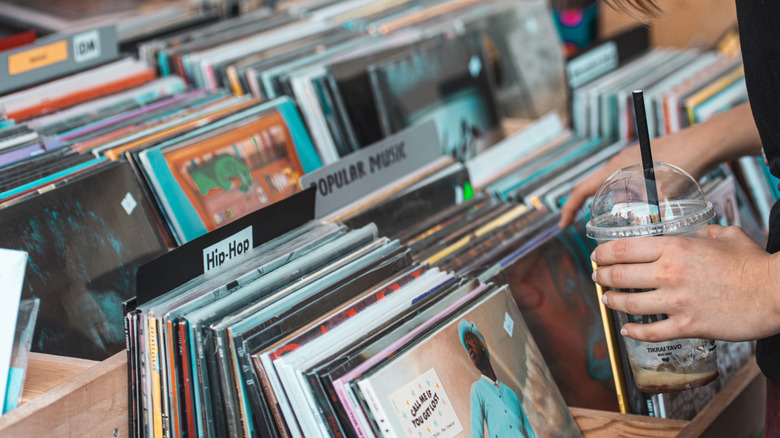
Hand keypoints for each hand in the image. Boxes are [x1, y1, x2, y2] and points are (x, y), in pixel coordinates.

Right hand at [558, 103, 761, 227]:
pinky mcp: (643, 163)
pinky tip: (639, 209)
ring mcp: (630, 162)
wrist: (705, 143)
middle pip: (593, 188)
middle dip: (588, 208)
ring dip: (610, 203)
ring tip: (617, 222)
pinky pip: (625, 183)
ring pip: (611, 187)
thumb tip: (645, 241)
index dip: (569, 209)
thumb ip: (652, 217)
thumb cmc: (684, 163)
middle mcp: (618, 163)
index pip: (581, 190)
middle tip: (592, 228)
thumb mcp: (664, 195)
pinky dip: (625, 198)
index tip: (564, 226)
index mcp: (615, 168)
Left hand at [592, 225, 779, 342]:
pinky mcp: (688, 326)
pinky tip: (627, 331)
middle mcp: (669, 273)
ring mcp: (676, 302)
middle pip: (620, 275)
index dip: (603, 253)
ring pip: (630, 304)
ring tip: (606, 300)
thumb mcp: (726, 236)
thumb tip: (699, 231)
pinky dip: (635, 332)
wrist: (776, 292)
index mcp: (675, 248)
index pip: (624, 249)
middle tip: (597, 277)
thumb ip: (705, 232)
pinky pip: (652, 332)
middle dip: (603, 276)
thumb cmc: (753, 264)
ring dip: (613, 302)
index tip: (597, 255)